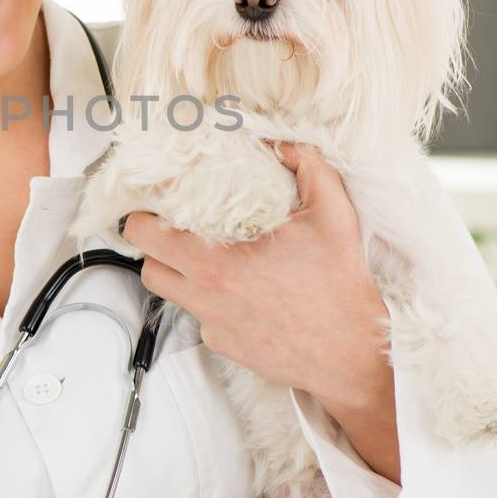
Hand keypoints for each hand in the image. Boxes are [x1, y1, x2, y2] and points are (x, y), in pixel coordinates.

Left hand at [120, 141, 388, 408]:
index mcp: (216, 259)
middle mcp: (205, 294)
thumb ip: (307, 165)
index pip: (146, 232)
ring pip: (166, 290)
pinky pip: (197, 315)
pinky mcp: (222, 343)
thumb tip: (282, 144)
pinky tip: (235, 288)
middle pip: (146, 262)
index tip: (160, 199)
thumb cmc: (339, 286)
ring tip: (198, 252)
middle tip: (172, 224)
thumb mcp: (332, 212)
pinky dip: (206, 299)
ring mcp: (211, 322)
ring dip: (173, 269)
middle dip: (152, 240)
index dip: (146, 210)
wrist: (350, 353)